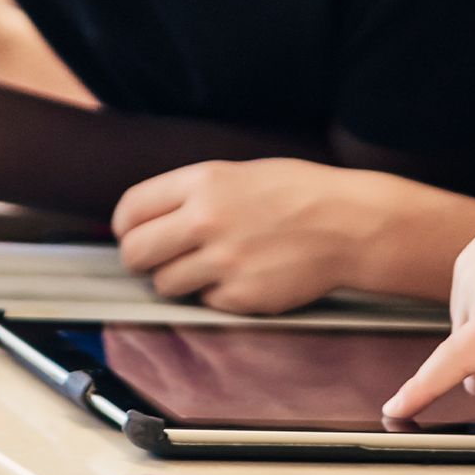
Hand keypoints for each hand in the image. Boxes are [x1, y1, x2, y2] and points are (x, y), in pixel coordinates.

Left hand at [113, 159, 397, 314]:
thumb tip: (147, 218)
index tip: (132, 234)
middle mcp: (206, 220)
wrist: (350, 225)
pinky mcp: (241, 296)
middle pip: (135, 253)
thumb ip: (191, 193)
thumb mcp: (238, 173)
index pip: (130, 210)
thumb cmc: (298, 194)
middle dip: (140, 260)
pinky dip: (217, 294)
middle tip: (157, 259)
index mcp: (202, 183)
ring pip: (164, 284)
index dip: (125, 228)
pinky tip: (243, 276)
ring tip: (208, 266)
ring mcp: (223, 261)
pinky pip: (205, 301)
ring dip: (178, 280)